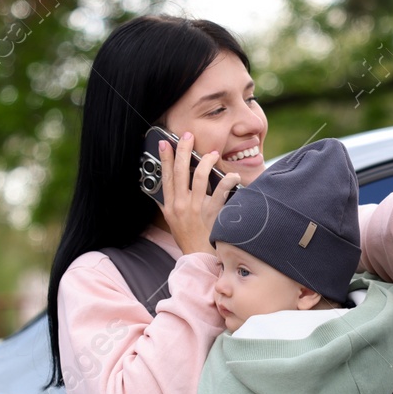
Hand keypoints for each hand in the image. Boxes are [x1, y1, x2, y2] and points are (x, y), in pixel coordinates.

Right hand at [156, 131, 239, 255]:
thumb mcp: (171, 221)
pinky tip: (232, 176)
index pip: (165, 176)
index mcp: (170, 205)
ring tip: (212, 153)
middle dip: (184, 150)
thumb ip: (166, 204)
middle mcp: (181, 205)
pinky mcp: (212, 214)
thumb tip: (160, 188)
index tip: (165, 142)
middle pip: (181, 171)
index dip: (164, 158)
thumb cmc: (187, 239)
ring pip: (200, 177)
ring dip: (206, 161)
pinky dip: (228, 181)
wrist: (199, 258)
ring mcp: (197, 209)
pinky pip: (221, 193)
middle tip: (188, 136)